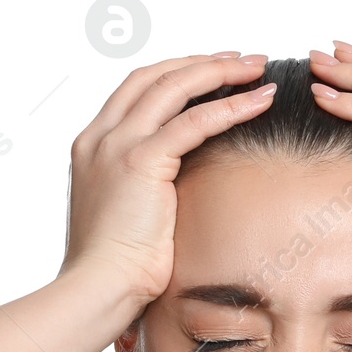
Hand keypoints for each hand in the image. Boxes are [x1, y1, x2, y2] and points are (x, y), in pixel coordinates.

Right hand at [59, 51, 275, 309]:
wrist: (96, 291)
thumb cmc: (114, 272)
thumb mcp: (125, 219)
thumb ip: (142, 193)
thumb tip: (172, 198)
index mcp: (92, 147)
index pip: (137, 90)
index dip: (177, 74)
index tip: (213, 71)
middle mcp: (100, 138)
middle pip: (155, 76)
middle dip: (202, 62)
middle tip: (244, 60)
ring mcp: (117, 146)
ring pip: (175, 86)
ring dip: (221, 72)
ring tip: (258, 69)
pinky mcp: (140, 163)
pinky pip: (194, 122)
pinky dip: (230, 107)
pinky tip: (259, 102)